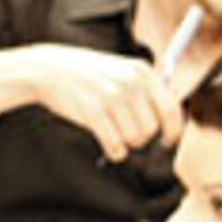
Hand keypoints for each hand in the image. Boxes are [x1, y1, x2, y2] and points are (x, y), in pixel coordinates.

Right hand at [20, 44, 184, 161]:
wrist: (49, 69)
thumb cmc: (88, 74)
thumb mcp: (122, 69)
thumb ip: (147, 89)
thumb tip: (171, 119)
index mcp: (142, 71)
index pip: (171, 108)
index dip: (173, 130)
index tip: (167, 141)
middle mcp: (130, 82)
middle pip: (152, 128)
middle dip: (142, 138)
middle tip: (129, 134)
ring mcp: (111, 96)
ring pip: (135, 138)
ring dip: (127, 144)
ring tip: (115, 134)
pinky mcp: (93, 111)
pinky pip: (116, 145)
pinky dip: (115, 152)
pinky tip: (109, 146)